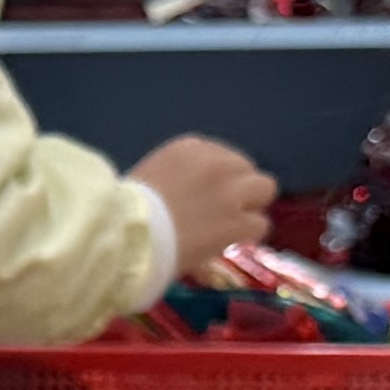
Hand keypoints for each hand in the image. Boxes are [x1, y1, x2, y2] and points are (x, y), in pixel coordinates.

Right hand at [131, 132, 280, 267]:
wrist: (129, 234)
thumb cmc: (125, 209)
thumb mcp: (150, 175)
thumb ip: (176, 177)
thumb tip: (186, 195)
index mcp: (190, 148)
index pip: (220, 154)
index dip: (218, 176)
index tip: (206, 193)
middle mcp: (216, 164)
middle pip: (246, 168)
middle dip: (239, 187)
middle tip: (224, 209)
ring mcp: (230, 193)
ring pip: (264, 189)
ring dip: (251, 206)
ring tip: (235, 224)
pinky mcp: (237, 222)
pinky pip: (260, 224)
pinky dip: (247, 234)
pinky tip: (231, 242)